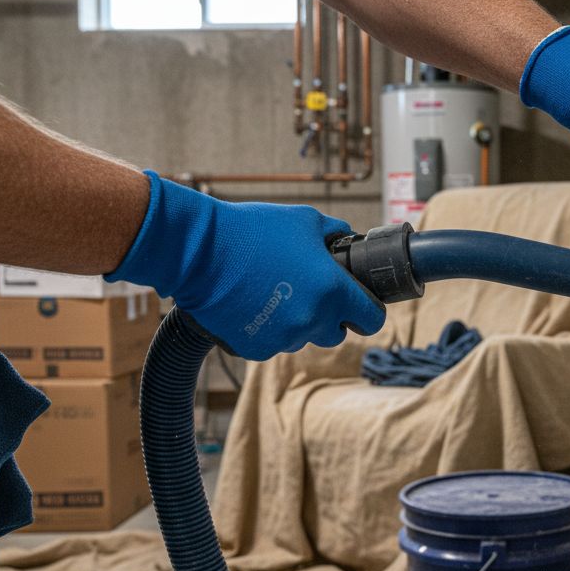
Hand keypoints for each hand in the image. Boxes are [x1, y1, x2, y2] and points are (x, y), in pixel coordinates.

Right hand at [106, 171, 383, 359]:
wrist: (198, 251)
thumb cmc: (252, 231)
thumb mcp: (305, 221)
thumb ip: (336, 235)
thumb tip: (351, 242)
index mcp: (332, 291)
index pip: (371, 319)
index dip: (368, 311)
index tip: (360, 306)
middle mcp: (311, 320)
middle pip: (336, 334)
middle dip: (329, 317)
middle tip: (309, 292)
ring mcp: (282, 339)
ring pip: (302, 338)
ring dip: (296, 322)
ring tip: (272, 291)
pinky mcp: (254, 349)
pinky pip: (272, 344)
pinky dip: (267, 329)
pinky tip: (252, 303)